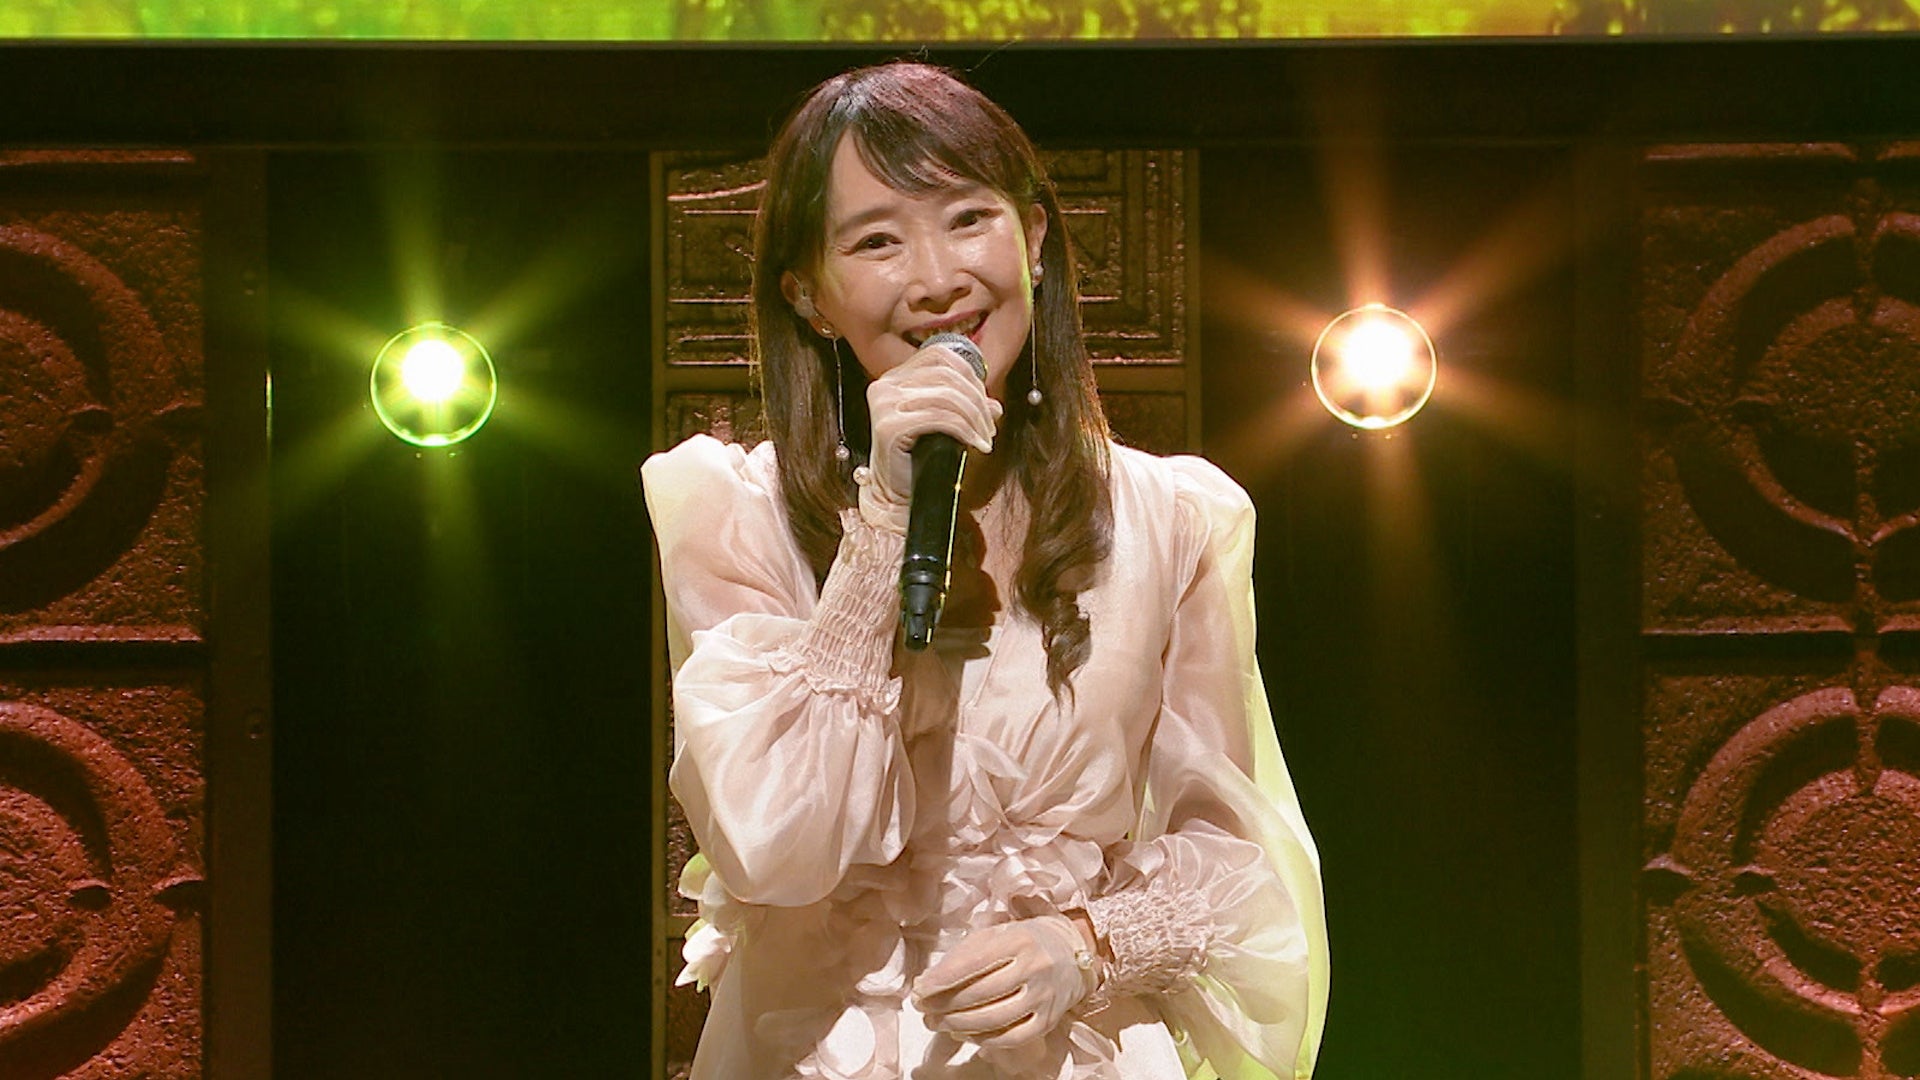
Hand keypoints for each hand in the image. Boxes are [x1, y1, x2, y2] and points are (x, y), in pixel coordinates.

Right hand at [859, 341, 1000, 530]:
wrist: (896, 497)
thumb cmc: (918, 462)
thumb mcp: (944, 428)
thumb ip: (965, 410)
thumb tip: (996, 406)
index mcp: (894, 378)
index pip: (939, 355)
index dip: (970, 374)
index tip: (985, 402)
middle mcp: (885, 386)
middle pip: (947, 374)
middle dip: (978, 400)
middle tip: (990, 426)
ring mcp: (884, 405)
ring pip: (947, 395)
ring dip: (975, 417)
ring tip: (985, 438)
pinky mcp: (889, 426)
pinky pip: (941, 418)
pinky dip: (966, 430)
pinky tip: (977, 445)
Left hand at [911, 914, 1094, 1048]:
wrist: (1072, 952)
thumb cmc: (1024, 942)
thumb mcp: (996, 935)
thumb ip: (961, 956)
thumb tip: (926, 983)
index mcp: (1018, 939)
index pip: (972, 963)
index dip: (941, 980)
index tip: (919, 991)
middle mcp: (1034, 967)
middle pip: (980, 993)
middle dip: (944, 1005)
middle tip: (923, 1010)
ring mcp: (1044, 996)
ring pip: (994, 1019)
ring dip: (957, 1025)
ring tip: (937, 1023)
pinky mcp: (1049, 1020)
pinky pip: (1011, 1038)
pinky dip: (983, 1040)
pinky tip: (965, 1034)